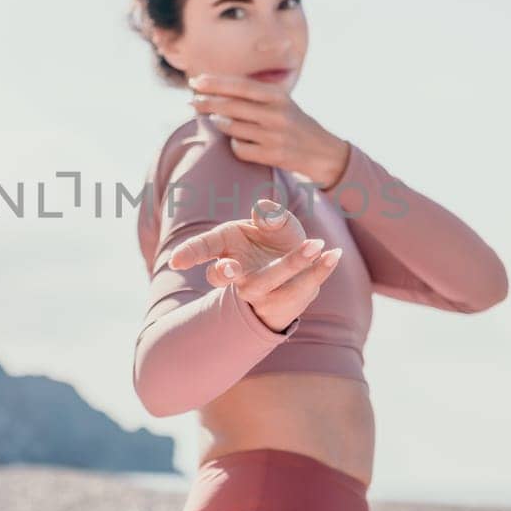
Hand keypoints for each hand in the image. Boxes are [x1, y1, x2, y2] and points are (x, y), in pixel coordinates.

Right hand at [168, 197, 342, 332]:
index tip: (176, 261)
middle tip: (232, 268)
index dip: (189, 253)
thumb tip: (263, 211)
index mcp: (227, 247)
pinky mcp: (286, 300)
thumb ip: (271, 215)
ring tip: (316, 244)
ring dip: (292, 264)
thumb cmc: (274, 239)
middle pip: (226, 276)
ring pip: (269, 283)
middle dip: (226, 274)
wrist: (296, 269)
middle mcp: (239, 273)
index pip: (203, 249)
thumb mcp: (274, 221)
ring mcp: (260, 291)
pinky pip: (304, 287)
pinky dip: (321, 269)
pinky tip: (334, 254)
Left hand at [187, 72, 347, 187]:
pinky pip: (239, 149)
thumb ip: (253, 94)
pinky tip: (239, 142)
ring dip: (219, 124)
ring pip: (232, 128)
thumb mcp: (280, 101)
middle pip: (231, 106)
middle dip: (207, 102)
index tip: (195, 81)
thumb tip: (214, 86)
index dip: (215, 83)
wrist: (322, 152)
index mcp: (278, 96)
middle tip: (192, 101)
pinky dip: (235, 145)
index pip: (240, 85)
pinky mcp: (272, 156)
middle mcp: (276, 114)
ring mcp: (274, 136)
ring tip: (217, 120)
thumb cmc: (292, 123)